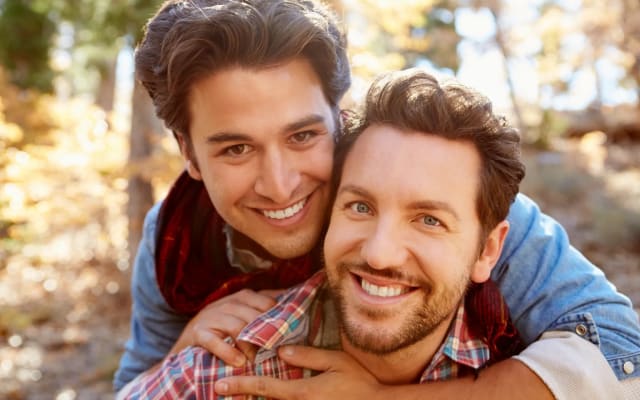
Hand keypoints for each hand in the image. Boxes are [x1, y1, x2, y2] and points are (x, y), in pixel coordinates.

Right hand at [170, 289, 282, 365]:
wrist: (188, 342)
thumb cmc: (223, 329)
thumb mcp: (243, 315)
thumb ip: (264, 310)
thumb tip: (294, 305)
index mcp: (242, 297)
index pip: (266, 302)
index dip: (280, 317)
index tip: (291, 332)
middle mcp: (227, 303)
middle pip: (253, 315)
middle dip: (266, 333)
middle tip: (276, 350)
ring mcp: (211, 316)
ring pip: (236, 326)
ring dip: (249, 345)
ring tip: (256, 360)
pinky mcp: (198, 332)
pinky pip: (214, 341)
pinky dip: (228, 352)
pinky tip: (239, 362)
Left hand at [214, 345, 384, 399]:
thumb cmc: (360, 383)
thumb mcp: (336, 362)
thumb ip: (308, 356)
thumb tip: (281, 352)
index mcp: (301, 392)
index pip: (264, 388)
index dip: (240, 385)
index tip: (219, 384)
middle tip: (218, 391)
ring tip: (236, 398)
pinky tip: (266, 399)